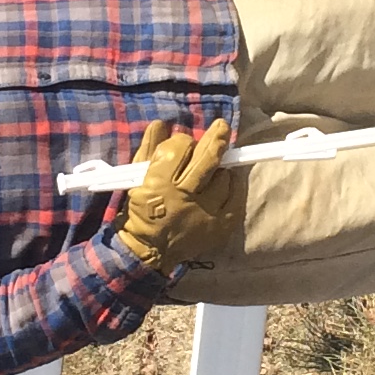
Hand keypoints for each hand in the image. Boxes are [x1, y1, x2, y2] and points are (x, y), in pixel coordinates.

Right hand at [113, 119, 242, 269]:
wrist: (149, 250)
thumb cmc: (143, 210)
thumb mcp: (138, 178)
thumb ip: (150, 149)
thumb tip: (162, 124)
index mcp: (159, 184)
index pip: (179, 148)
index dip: (184, 141)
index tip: (185, 143)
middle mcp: (184, 197)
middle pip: (207, 159)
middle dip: (217, 138)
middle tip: (222, 127)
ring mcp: (205, 213)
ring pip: (223, 177)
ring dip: (220, 170)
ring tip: (214, 172)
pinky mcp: (220, 227)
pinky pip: (236, 198)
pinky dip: (234, 187)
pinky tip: (227, 184)